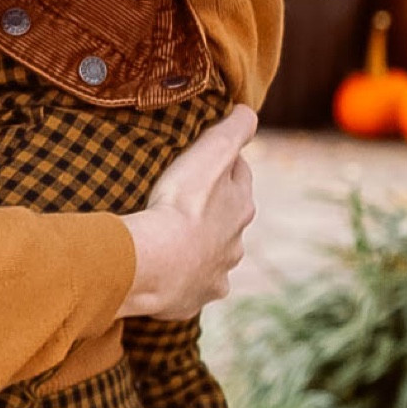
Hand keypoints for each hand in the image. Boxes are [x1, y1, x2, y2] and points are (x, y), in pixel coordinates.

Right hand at [120, 106, 256, 319]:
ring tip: (175, 239)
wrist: (157, 262)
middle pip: (230, 218)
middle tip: (186, 198)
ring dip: (202, 246)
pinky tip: (170, 273)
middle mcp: (236, 242)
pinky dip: (186, 278)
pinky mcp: (195, 296)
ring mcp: (217, 272)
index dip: (224, 165)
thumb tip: (249, 111)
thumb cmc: (181, 204)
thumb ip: (235, 129)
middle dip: (215, 209)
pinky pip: (194, 285)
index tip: (204, 158)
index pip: (240, 176)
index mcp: (241, 205)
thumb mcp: (211, 152)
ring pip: (215, 255)